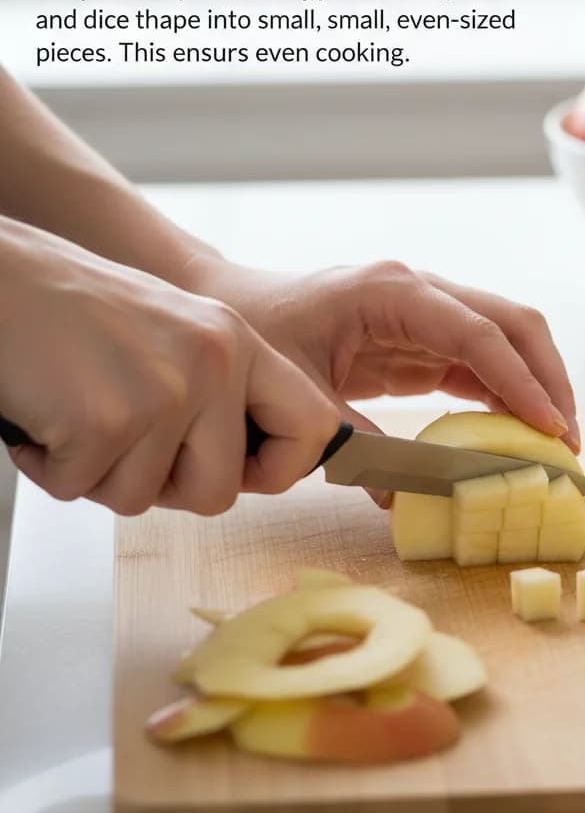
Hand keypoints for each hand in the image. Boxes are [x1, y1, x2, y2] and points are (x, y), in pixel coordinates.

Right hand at [0, 220, 340, 514]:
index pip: (314, 428)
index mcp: (238, 342)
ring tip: (75, 414)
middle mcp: (215, 363)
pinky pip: (83, 490)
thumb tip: (252, 469)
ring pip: (142, 499)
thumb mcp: (175, 335)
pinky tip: (42, 417)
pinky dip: (52, 469)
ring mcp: (165, 391)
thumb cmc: (72, 313)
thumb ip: (221, 394)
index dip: (283, 469)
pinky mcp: (107, 420)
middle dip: (162, 489)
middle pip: (218, 493)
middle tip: (122, 445)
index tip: (245, 475)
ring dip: (98, 475)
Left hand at [203, 259, 580, 460]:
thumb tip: (403, 501)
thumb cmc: (258, 338)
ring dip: (536, 388)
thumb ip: (355, 446)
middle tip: (568, 441)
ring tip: (556, 444)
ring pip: (507, 341)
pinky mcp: (421, 339)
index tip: (551, 430)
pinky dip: (505, 396)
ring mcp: (425, 313)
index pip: (478, 336)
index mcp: (393, 292)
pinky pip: (479, 363)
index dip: (520, 384)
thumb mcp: (302, 396)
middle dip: (548, 380)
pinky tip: (517, 434)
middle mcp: (420, 292)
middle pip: (513, 325)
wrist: (228, 309)